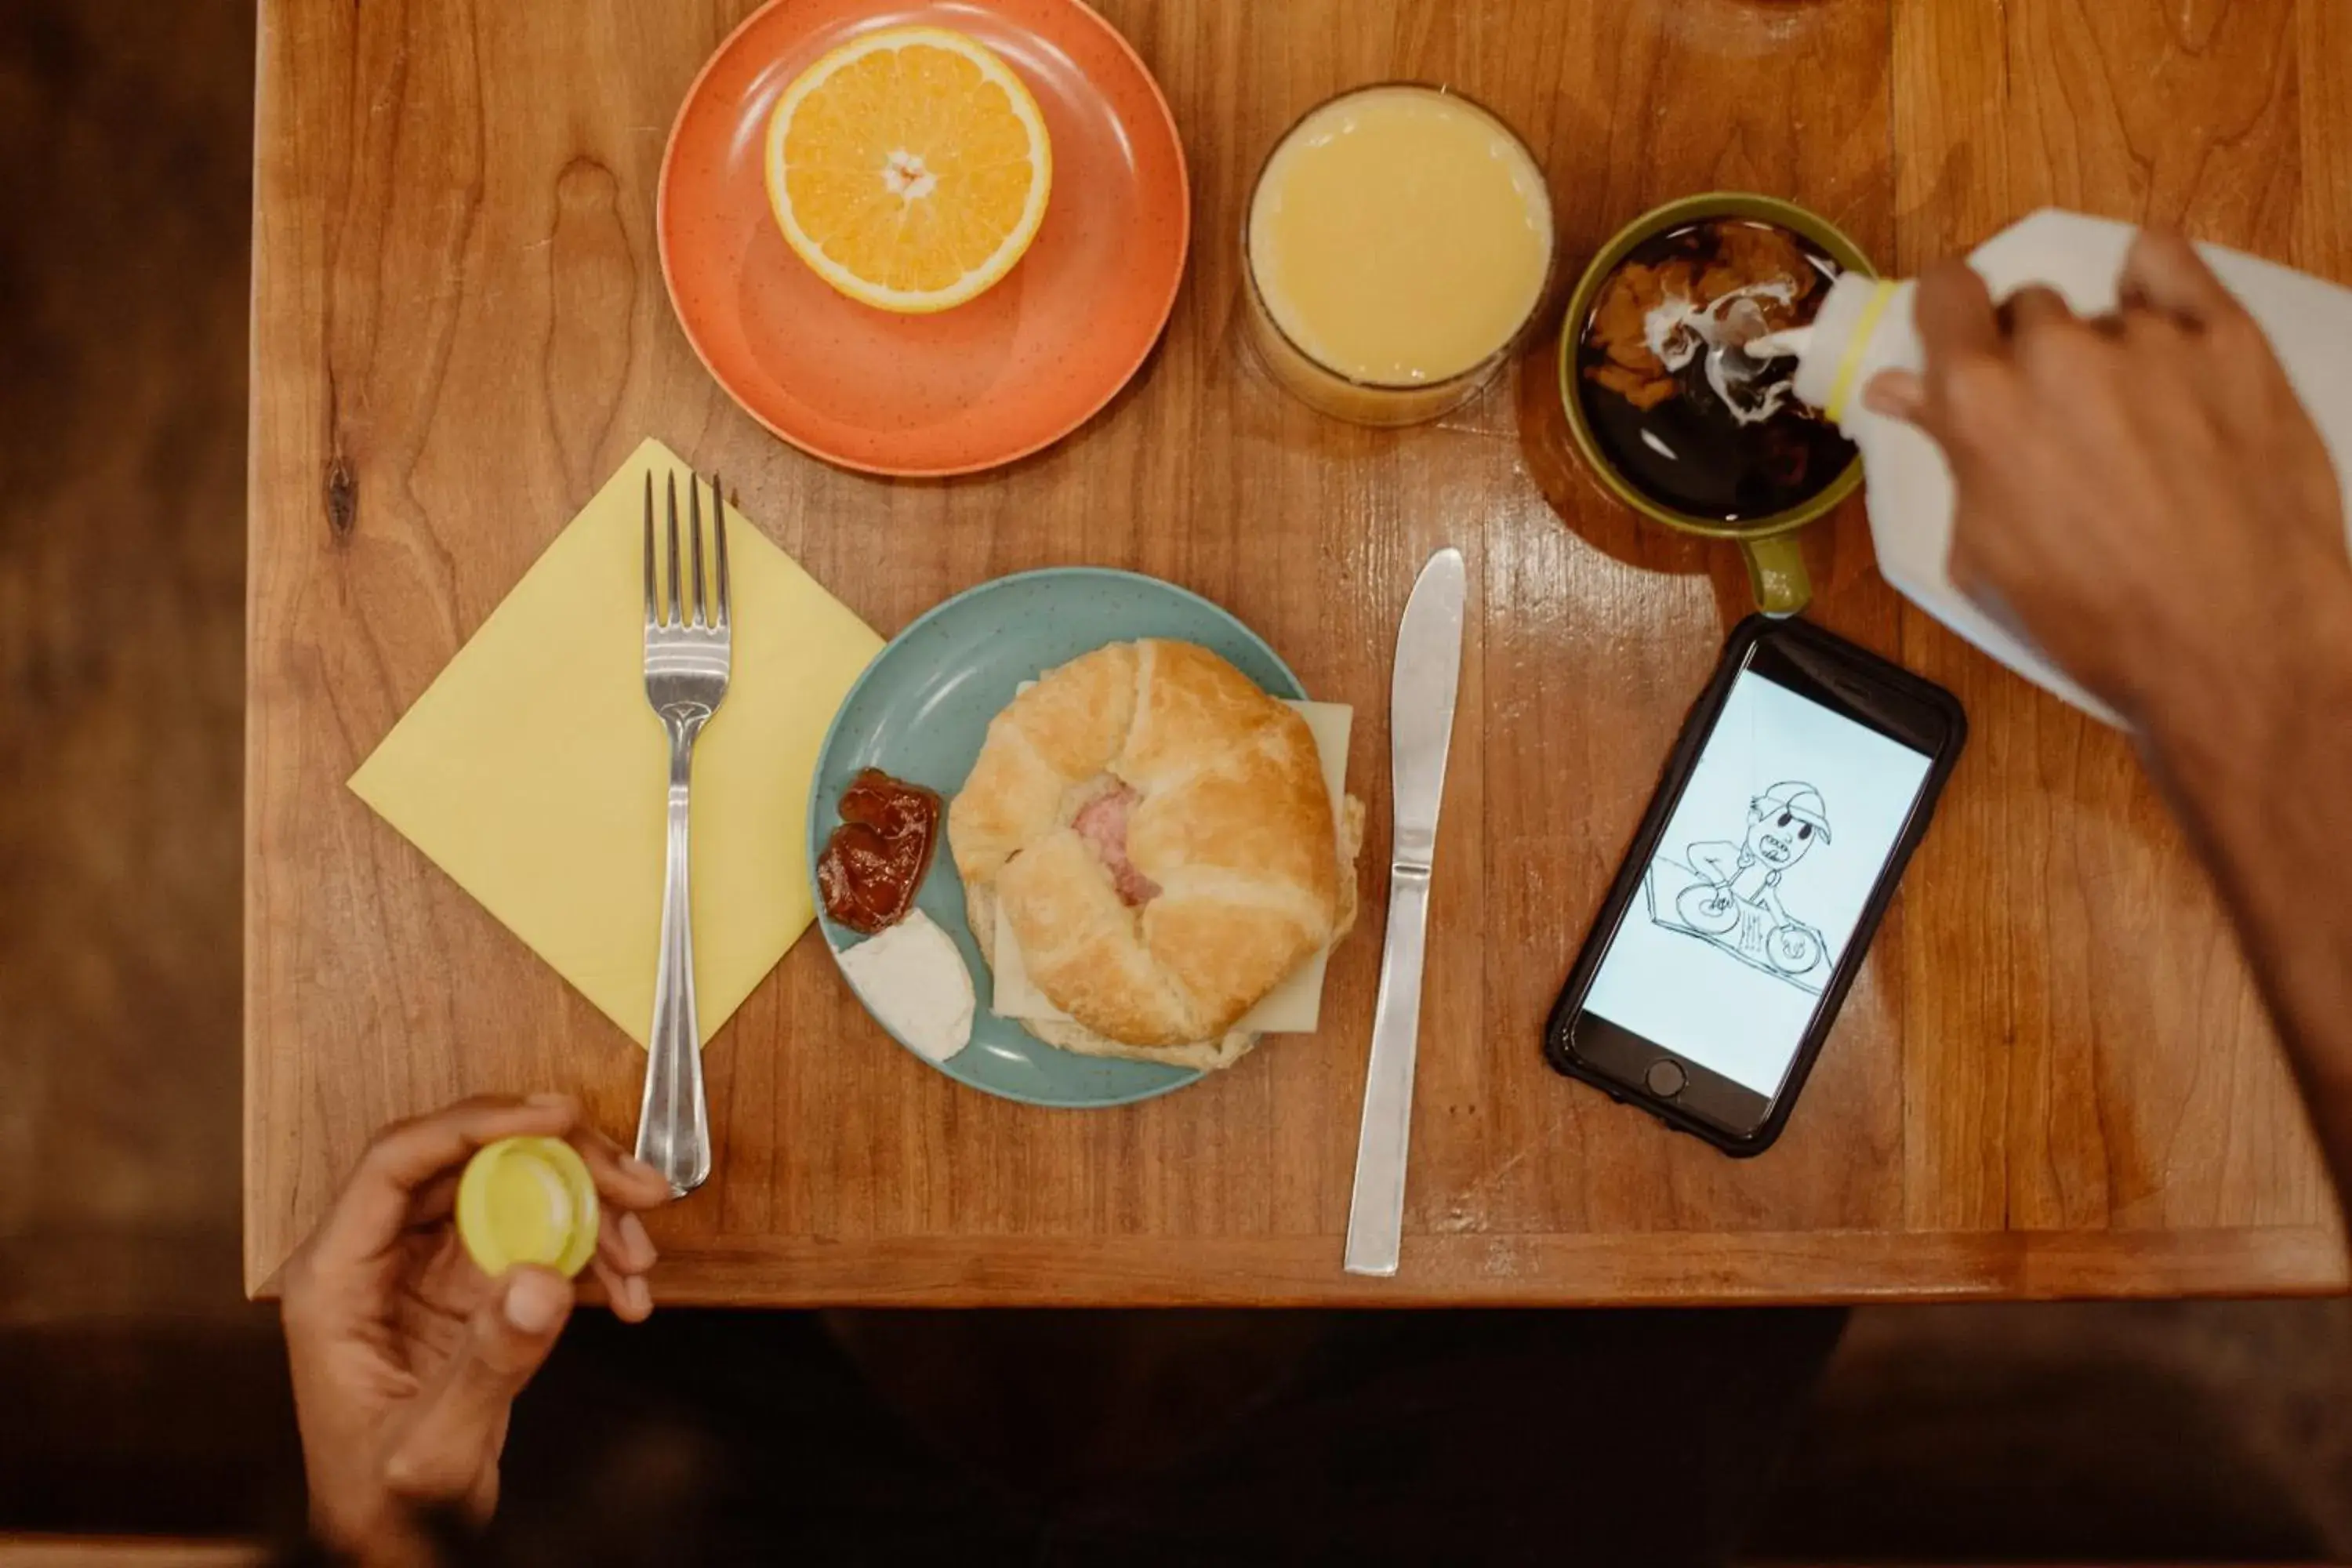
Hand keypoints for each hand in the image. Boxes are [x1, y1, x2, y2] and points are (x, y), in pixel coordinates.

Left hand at [281, 1094, 671, 1561]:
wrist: (398, 1551)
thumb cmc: (385, 1510)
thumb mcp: (432, 1449)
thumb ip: (486, 1365)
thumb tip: (541, 1277)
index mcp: (337, 1280)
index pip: (398, 1162)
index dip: (477, 1123)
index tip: (554, 1117)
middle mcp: (381, 1261)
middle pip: (472, 1163)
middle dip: (563, 1161)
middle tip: (632, 1184)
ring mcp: (430, 1272)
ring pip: (515, 1190)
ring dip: (590, 1205)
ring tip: (640, 1250)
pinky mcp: (473, 1291)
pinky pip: (540, 1236)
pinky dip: (592, 1252)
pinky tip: (625, 1290)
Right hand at [1862, 230, 2351, 745]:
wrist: (2236, 641)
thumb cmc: (2095, 619)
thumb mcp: (1987, 551)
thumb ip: (1950, 452)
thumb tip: (1900, 390)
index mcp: (1979, 402)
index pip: (1944, 294)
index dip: (1950, 316)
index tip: (1963, 340)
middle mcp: (2056, 351)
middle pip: (2027, 306)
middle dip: (2032, 353)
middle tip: (2062, 420)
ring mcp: (2149, 337)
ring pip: (2104, 309)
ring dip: (2106, 347)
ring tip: (2140, 420)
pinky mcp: (2229, 336)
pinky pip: (2169, 265)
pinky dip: (2157, 285)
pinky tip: (2165, 331)